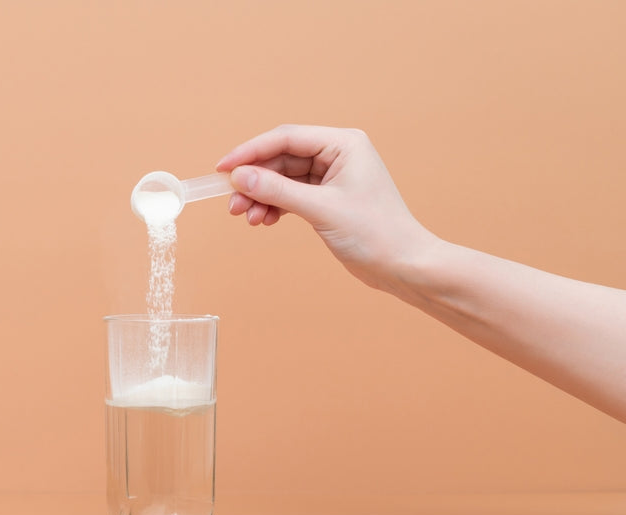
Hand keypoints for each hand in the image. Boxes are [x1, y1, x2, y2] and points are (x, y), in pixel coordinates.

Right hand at [216, 125, 439, 291]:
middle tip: (233, 204)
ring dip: (262, 196)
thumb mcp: (320, 209)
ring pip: (283, 178)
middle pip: (281, 158)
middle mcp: (338, 153)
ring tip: (248, 218)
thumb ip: (278, 191)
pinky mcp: (328, 197)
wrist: (402, 265)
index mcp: (343, 143)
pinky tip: (266, 220)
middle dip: (255, 181)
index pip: (286, 137)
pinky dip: (275, 206)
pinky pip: (292, 194)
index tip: (223, 168)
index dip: (251, 152)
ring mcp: (332, 176)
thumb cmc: (375, 233)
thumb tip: (240, 178)